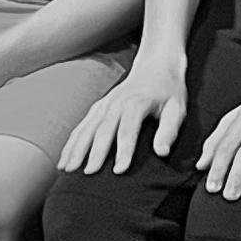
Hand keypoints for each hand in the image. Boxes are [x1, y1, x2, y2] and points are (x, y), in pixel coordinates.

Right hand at [59, 66, 188, 174]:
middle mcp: (117, 103)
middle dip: (95, 152)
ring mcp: (105, 104)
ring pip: (87, 128)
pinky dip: (71, 143)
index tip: (119, 172)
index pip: (129, 129)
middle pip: (103, 129)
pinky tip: (63, 160)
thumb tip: (162, 152)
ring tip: (68, 170)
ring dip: (76, 148)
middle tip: (88, 174)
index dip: (124, 150)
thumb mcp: (177, 108)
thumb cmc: (169, 92)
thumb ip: (169, 130)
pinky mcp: (98, 108)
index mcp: (137, 103)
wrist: (156, 66)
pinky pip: (81, 126)